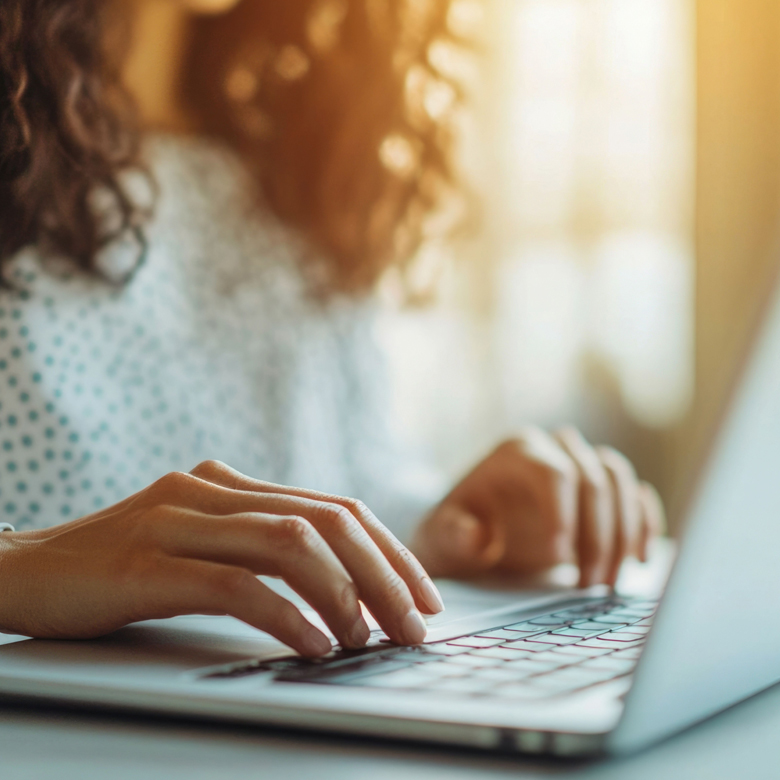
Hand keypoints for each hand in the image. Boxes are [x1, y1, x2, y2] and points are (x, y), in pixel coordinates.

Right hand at [0, 461, 444, 654]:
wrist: (21, 571)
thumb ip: (255, 547)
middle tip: (417, 623)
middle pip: (326, 520)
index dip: (388, 549)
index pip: (334, 506)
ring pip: (291, 543)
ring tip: (373, 637)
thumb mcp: (196, 545)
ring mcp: (179, 519)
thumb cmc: (118, 568)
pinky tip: (317, 644)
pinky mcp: (148, 560)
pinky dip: (288, 614)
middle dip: (384, 573)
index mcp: (231, 484)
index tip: (423, 594)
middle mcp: (212, 489)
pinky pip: (237, 584)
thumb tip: (339, 585)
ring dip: (346, 592)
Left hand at [411, 427, 664, 587]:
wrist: (473, 537)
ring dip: (625, 533)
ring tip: (608, 583)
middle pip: (594, 478)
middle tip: (590, 585)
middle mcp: (554, 449)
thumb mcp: (443, 538)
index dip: (563, 511)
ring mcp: (582, 464)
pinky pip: (635, 494)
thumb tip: (476, 535)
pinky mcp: (603, 490)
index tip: (559, 554)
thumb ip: (453, 535)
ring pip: (620, 482)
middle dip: (598, 535)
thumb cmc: (456, 534)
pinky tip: (640, 558)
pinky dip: (644, 522)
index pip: (553, 471)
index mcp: (517, 452)